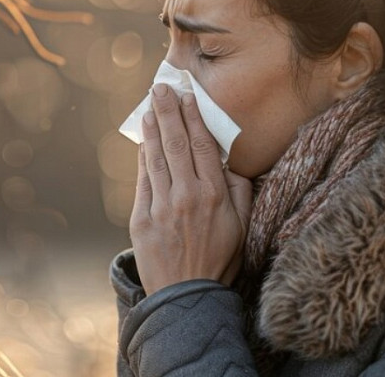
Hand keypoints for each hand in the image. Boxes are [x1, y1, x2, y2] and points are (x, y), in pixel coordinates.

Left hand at [129, 84, 252, 293]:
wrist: (187, 297)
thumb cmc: (220, 261)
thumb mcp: (243, 227)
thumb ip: (240, 191)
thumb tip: (228, 162)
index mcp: (215, 196)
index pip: (202, 146)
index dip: (194, 117)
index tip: (188, 97)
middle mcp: (187, 197)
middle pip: (176, 143)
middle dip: (168, 111)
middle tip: (161, 88)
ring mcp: (161, 207)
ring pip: (156, 157)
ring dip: (152, 128)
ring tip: (149, 107)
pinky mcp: (141, 219)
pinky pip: (143, 180)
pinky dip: (143, 156)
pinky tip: (143, 140)